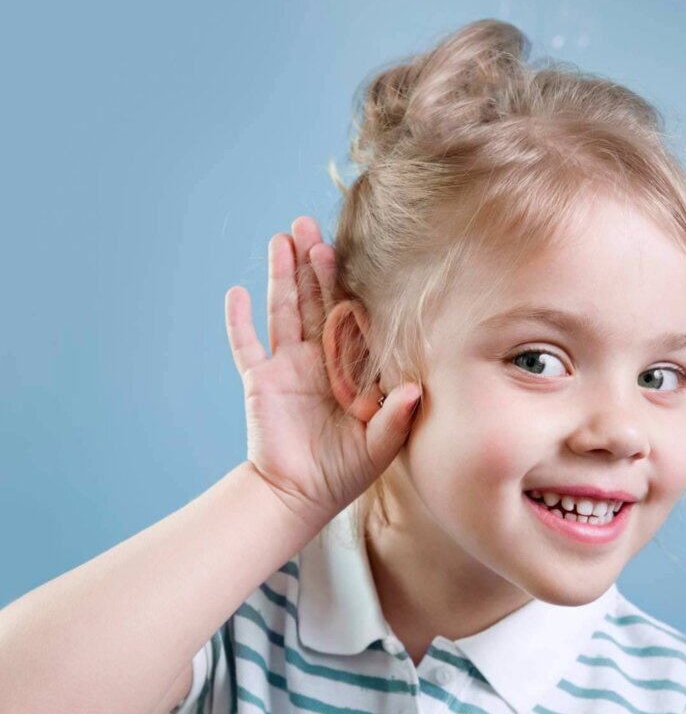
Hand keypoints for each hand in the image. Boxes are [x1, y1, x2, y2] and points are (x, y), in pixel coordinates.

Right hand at [224, 216, 420, 527]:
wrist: (300, 495)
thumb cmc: (346, 471)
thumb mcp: (380, 445)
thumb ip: (397, 418)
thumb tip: (416, 390)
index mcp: (350, 366)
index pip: (349, 315)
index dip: (347, 283)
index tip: (347, 249)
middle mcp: (319, 358)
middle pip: (316, 301)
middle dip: (313, 264)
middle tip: (311, 225)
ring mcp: (287, 366)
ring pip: (283, 310)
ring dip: (281, 276)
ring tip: (281, 238)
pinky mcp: (259, 381)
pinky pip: (244, 346)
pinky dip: (238, 322)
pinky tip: (235, 293)